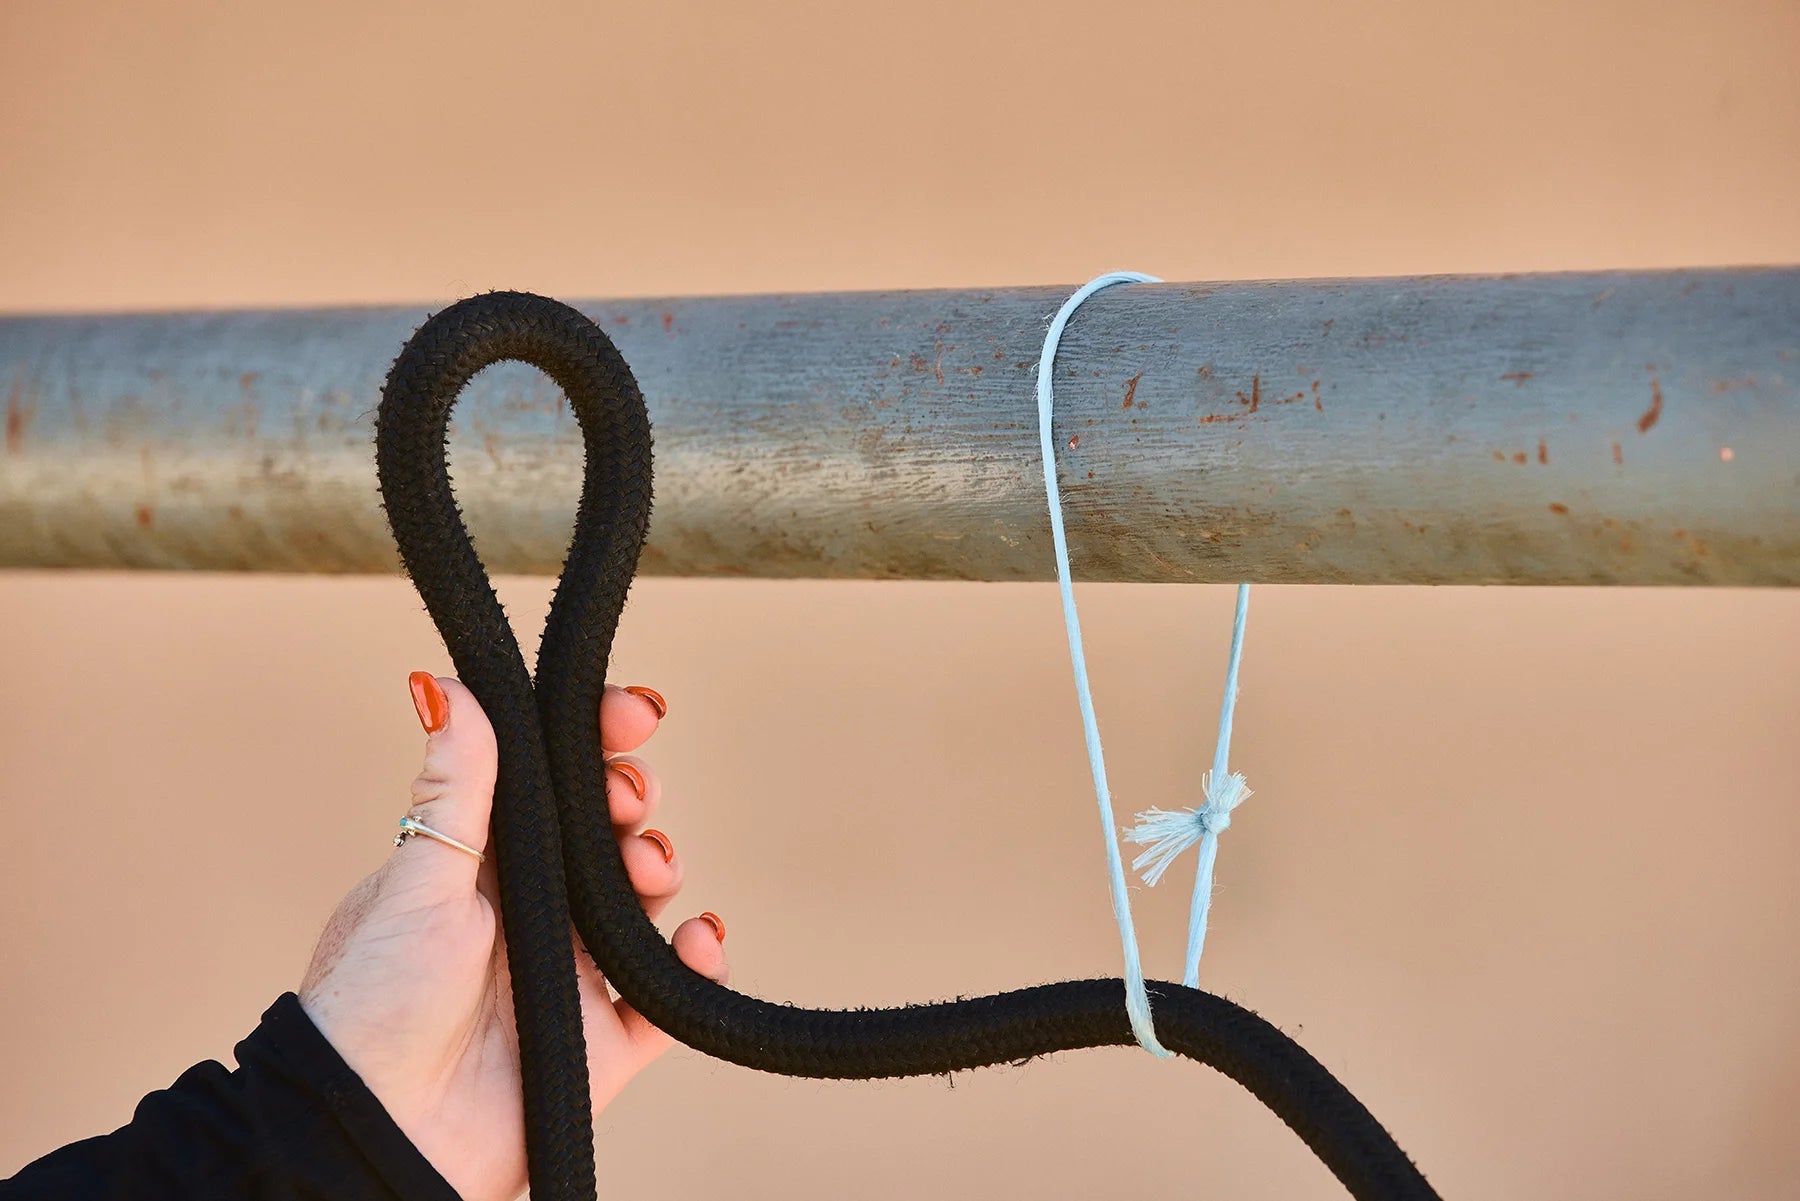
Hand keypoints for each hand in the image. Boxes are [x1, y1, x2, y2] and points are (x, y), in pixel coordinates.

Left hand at [299, 674, 725, 1200]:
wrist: (377, 1132)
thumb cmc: (373, 1006)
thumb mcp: (416, 880)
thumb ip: (452, 790)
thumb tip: (444, 684)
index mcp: (483, 862)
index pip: (551, 781)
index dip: (595, 739)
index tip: (631, 711)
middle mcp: (531, 909)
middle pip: (607, 830)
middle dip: (632, 799)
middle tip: (628, 799)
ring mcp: (572, 972)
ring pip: (643, 901)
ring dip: (659, 869)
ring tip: (646, 872)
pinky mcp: (603, 1040)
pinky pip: (672, 996)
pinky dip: (698, 966)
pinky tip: (699, 938)